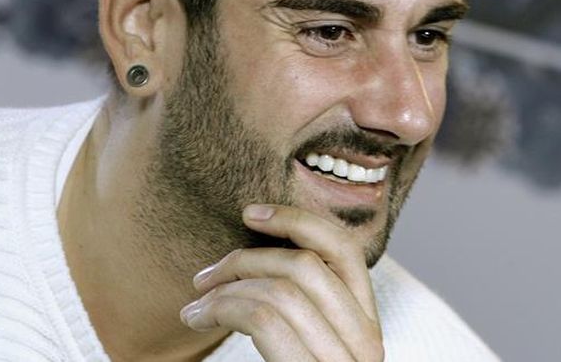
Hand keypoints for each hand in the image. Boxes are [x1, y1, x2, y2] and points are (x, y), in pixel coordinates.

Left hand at [180, 204, 383, 361]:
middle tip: (204, 276)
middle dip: (246, 257)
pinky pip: (265, 316)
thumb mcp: (304, 348)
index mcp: (364, 330)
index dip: (297, 220)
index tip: (252, 213)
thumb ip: (295, 309)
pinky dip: (220, 306)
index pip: (345, 252)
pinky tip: (196, 317)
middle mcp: (366, 345)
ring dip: (225, 285)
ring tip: (194, 303)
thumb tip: (252, 262)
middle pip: (307, 265)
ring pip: (283, 287)